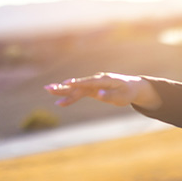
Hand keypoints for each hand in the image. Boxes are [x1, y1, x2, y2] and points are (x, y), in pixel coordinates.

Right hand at [44, 72, 160, 108]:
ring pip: (77, 88)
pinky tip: (60, 100)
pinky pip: (79, 92)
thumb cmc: (128, 92)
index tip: (67, 83)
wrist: (133, 88)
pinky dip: (70, 96)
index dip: (78, 83)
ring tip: (48, 90)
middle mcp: (97, 80)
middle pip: (79, 84)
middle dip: (64, 87)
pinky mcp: (92, 89)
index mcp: (105, 80)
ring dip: (63, 90)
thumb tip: (98, 94)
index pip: (89, 82)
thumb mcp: (122, 97)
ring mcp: (93, 84)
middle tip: (49, 88)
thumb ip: (109, 95)